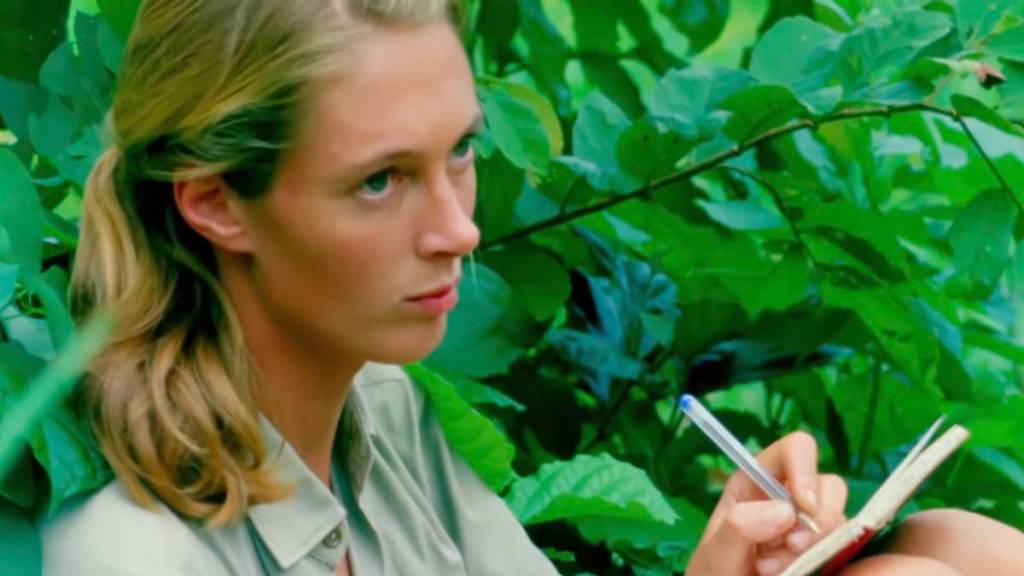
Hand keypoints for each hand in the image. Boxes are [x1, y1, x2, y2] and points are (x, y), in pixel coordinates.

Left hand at [686, 431, 847, 575]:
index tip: (804, 508)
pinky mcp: (826, 549)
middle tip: (791, 549)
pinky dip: (828, 561)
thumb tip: (785, 510)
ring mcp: (811, 523)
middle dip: (817, 521)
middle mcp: (790, 496)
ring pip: (840, 518)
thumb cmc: (716, 573)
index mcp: (759, 480)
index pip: (794, 449)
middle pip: (829, 485)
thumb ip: (740, 527)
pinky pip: (845, 546)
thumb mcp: (717, 551)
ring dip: (817, 546)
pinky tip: (801, 573)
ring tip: (779, 571)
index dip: (805, 469)